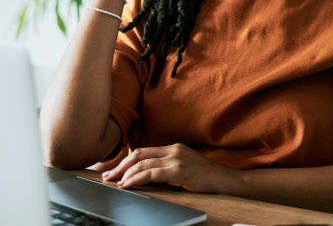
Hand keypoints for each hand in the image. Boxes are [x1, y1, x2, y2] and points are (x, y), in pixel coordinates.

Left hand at [100, 143, 232, 192]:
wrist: (225, 180)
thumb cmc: (205, 177)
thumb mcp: (184, 167)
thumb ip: (167, 166)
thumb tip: (145, 175)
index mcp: (173, 148)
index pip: (143, 151)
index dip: (126, 160)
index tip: (115, 169)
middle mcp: (172, 150)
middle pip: (139, 155)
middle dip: (121, 166)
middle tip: (108, 176)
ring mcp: (176, 159)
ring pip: (143, 163)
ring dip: (126, 173)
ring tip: (116, 182)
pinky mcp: (178, 171)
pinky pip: (151, 173)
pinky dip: (137, 179)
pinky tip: (129, 184)